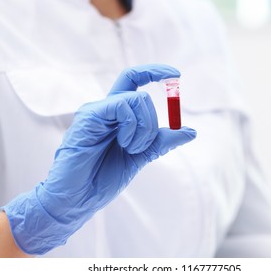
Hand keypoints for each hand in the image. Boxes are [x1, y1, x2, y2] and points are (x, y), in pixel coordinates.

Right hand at [2, 64, 196, 254]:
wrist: (79, 198)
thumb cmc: (102, 178)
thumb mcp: (140, 156)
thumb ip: (161, 141)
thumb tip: (191, 132)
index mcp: (116, 116)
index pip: (134, 81)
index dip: (154, 72)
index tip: (175, 74)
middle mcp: (106, 109)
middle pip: (141, 94)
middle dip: (152, 123)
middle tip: (140, 147)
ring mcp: (96, 111)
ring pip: (136, 99)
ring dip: (144, 129)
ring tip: (130, 149)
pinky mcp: (89, 116)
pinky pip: (123, 106)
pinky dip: (132, 127)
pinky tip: (123, 144)